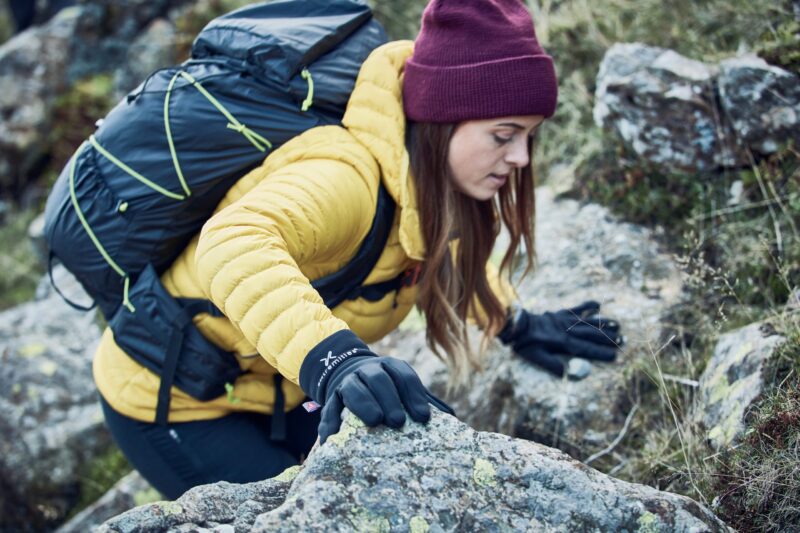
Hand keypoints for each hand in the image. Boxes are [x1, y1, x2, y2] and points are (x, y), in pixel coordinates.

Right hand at [299, 331, 453, 443]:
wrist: (349, 373)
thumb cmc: (387, 389)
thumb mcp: (403, 387)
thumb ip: (422, 400)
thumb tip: (452, 418)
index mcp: (391, 366)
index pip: (405, 376)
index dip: (415, 395)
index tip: (423, 418)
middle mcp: (369, 370)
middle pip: (379, 379)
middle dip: (390, 399)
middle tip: (398, 421)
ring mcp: (349, 382)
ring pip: (354, 388)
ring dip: (364, 404)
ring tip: (375, 421)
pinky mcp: (332, 398)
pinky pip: (330, 408)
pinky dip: (331, 422)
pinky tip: (334, 436)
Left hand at [498, 301, 622, 376]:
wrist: (515, 324)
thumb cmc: (525, 345)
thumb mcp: (536, 358)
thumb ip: (554, 366)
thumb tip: (570, 374)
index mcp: (564, 343)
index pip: (587, 350)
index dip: (602, 353)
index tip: (616, 356)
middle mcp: (568, 331)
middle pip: (593, 335)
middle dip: (609, 338)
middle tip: (624, 341)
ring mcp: (565, 321)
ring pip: (589, 322)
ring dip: (604, 324)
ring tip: (619, 326)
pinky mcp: (560, 314)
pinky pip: (577, 308)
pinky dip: (588, 306)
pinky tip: (598, 304)